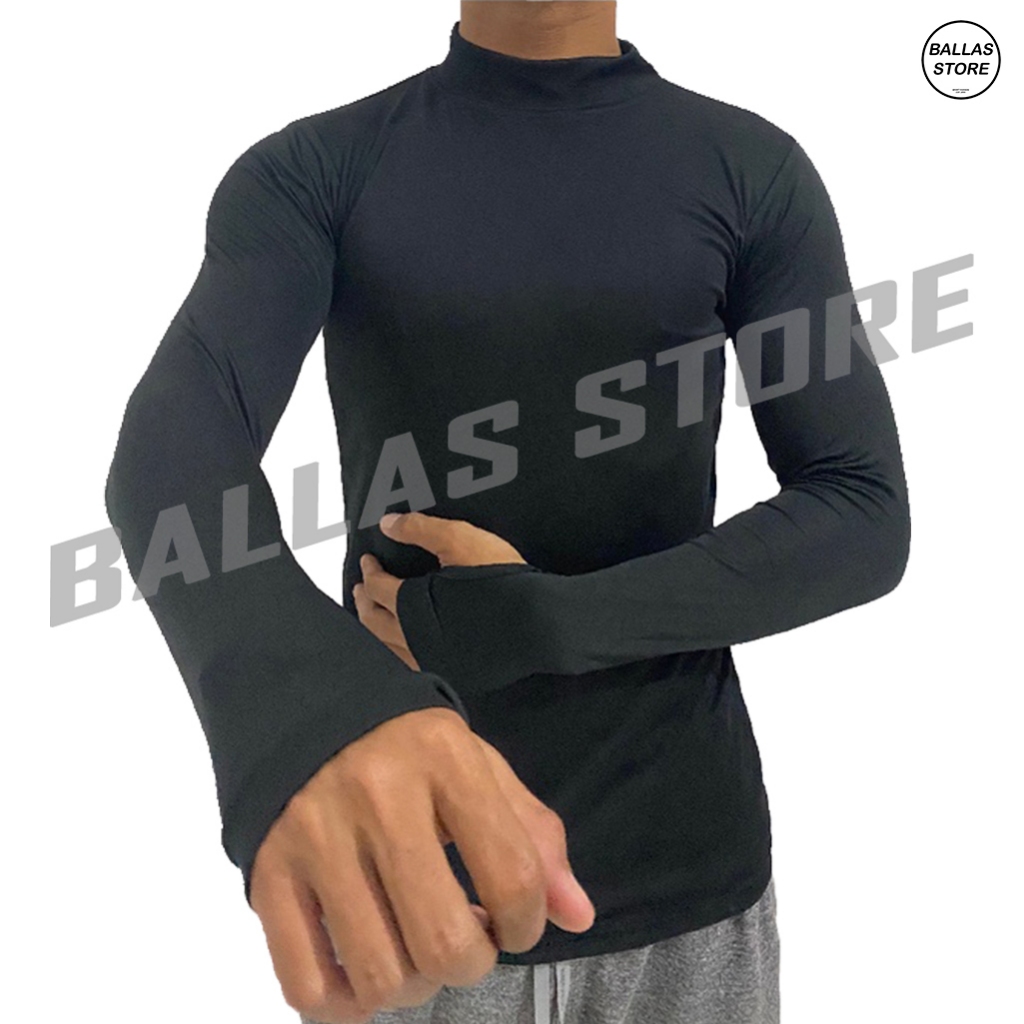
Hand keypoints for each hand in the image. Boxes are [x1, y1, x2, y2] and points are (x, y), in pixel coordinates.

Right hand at [250, 706, 595, 1022]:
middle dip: (470, 963)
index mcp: (444, 760)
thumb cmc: (410, 750)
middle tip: (462, 939)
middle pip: (444, 941)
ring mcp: (314, 837)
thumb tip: (577, 915)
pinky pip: (305, 985)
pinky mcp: (267, 874)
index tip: (512, 921)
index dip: (527, 923)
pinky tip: (362, 973)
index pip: (513, 874)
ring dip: (412, 987)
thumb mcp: (480, 770)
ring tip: (412, 950)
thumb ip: (534, 836)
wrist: (307, 710)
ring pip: (378, 975)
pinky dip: (342, 1006)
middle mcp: (377, 796)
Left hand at [353, 512, 526, 670]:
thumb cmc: (502, 580)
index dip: (369, 572)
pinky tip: (404, 648)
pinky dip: (397, 654)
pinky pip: (411, 667)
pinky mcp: (451, 673)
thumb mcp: (461, 540)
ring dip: (375, 631)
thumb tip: (389, 524)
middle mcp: (414, 637)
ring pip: (388, 649)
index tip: (368, 561)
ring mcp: (431, 660)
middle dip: (364, 602)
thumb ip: (421, 530)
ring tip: (374, 618)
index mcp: (412, 604)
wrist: (539, 622)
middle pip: (374, 622)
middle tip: (361, 590)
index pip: (377, 587)